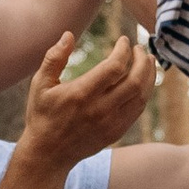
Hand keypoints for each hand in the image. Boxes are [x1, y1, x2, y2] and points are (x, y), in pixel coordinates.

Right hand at [16, 26, 155, 168]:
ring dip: (149, 76)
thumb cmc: (42, 115)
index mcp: (81, 94)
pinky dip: (144, 92)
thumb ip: (54, 57)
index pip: (115, 67)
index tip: (124, 40)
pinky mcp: (116, 132)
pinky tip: (142, 81)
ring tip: (148, 61)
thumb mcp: (40, 84)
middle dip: (142, 60)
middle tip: (140, 48)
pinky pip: (138, 110)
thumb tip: (69, 34)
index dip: (124, 50)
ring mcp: (110, 123)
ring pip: (141, 96)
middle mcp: (99, 109)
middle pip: (135, 81)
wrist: (48, 154)